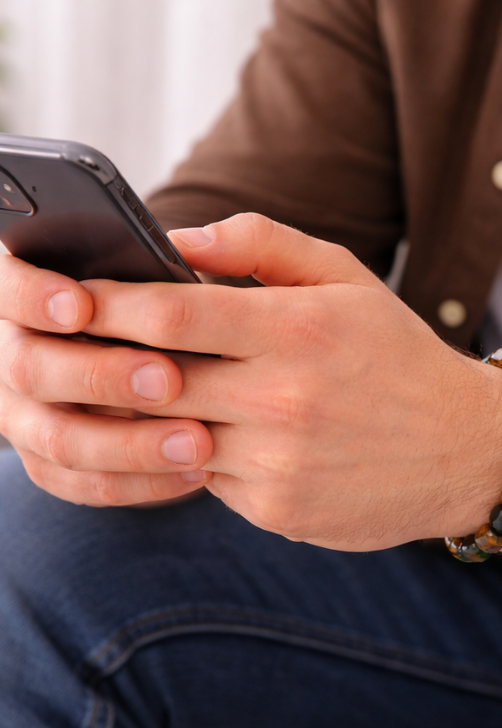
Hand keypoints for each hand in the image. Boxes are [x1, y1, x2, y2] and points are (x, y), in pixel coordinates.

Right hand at [0, 255, 213, 504]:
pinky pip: (84, 483)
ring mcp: (31, 411)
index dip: (34, 296)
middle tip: (167, 380)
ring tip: (199, 440)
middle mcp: (20, 348)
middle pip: (28, 367)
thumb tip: (192, 246)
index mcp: (43, 287)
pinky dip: (139, 483)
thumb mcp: (252, 271)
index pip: (9, 286)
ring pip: (59, 438)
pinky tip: (198, 474)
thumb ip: (235, 243)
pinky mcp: (57, 462)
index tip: (85, 305)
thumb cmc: (233, 310)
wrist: (226, 376)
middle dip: (99, 374)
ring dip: (128, 442)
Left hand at [76, 214, 501, 547]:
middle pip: (152, 379)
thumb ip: (264, 245)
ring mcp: (278, 462)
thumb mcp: (349, 281)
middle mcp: (284, 399)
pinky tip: (231, 438)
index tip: (72, 298)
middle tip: (85, 350)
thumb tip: (180, 239)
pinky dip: (202, 456)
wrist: (467, 449)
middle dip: (108, 363)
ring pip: (169, 436)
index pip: (169, 312)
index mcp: (299, 330)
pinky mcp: (278, 510)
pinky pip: (206, 480)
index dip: (106, 303)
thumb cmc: (401, 356)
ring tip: (162, 393)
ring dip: (153, 415)